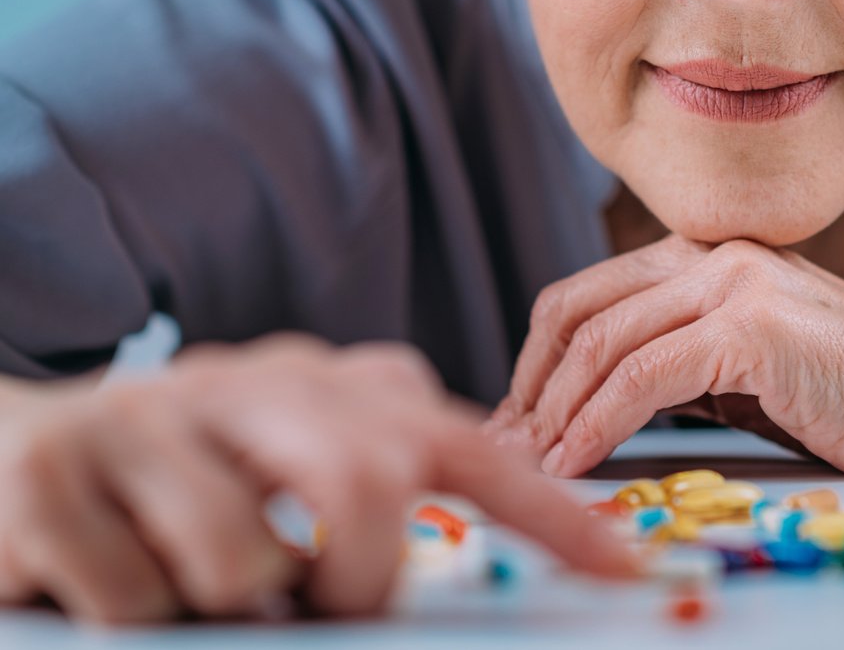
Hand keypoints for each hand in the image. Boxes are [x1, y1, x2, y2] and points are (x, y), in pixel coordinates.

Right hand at [0, 335, 636, 624]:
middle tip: (323, 600)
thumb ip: (382, 477)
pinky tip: (114, 579)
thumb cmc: (187, 473)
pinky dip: (139, 615)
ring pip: (243, 557)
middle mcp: (255, 386)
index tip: (623, 569)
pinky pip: (137, 596)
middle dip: (359, 577)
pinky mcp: (58, 480)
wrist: (15, 447)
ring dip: (232, 603)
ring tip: (197, 586)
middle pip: (365, 483)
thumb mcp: (295, 458)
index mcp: (329, 388)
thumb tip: (474, 548)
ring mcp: (154, 424)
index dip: (550, 510)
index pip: (469, 444)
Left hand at [488, 235, 843, 478]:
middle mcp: (713, 257)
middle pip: (579, 310)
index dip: (540, 358)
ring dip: (553, 413)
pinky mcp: (751, 329)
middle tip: (504, 444)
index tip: (518, 419)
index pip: (591, 295)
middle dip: (529, 384)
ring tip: (528, 465)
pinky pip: (642, 379)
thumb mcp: (752, 368)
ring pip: (603, 344)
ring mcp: (732, 285)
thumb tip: (609, 403)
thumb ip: (686, 365)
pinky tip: (574, 463)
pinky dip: (596, 424)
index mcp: (709, 257)